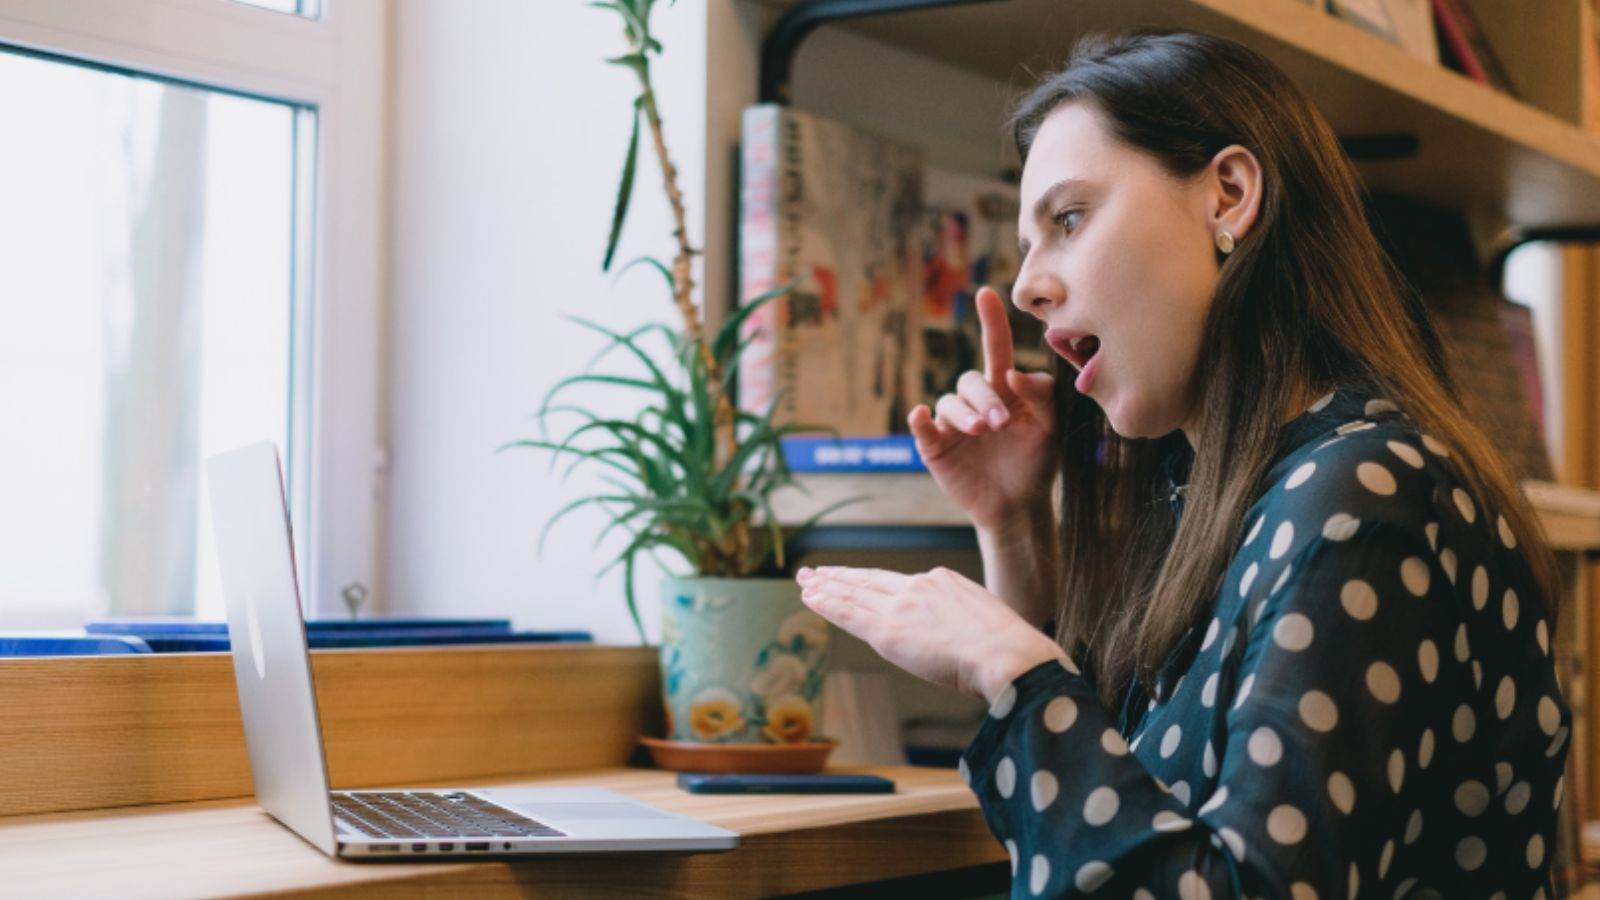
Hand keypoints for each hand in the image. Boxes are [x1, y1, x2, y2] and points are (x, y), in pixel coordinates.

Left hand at [796, 564, 1070, 704]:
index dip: (871, 581)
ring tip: (805, 581)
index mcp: (943, 581)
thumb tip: (960, 639)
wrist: (1007, 654)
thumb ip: (963, 623)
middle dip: (840, 576)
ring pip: (854, 594)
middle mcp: (918, 587)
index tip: (855, 577)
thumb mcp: (986, 620)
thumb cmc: (1008, 650)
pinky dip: (828, 605)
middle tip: (815, 571)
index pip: (897, 582)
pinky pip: (850, 614)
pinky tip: (811, 597)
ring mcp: (901, 607)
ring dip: (826, 588)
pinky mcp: (889, 631)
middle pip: (869, 581)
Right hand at [909, 286, 1056, 531]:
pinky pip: (922, 426)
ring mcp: (953, 423)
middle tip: (1001, 423)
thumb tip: (1012, 374)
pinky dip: (919, 419)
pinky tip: (922, 415)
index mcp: (1004, 390)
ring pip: (949, 402)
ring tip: (983, 431)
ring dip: (966, 413)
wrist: (1019, 506)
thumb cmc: (1036, 463)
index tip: (986, 294)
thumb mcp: (1051, 427)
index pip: (996, 349)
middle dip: (986, 399)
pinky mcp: (935, 446)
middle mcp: (976, 401)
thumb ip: (1041, 396)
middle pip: (972, 381)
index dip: (991, 322)